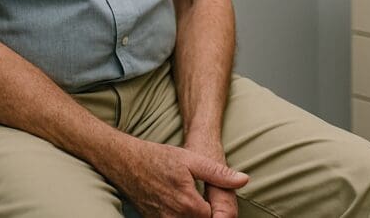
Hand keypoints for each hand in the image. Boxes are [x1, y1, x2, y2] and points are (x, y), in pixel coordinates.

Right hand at [110, 138, 247, 217]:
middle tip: (200, 196)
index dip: (219, 210)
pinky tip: (180, 206)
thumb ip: (218, 173)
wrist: (126, 162)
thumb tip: (243, 180)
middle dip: (206, 214)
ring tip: (191, 201)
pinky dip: (179, 217)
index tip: (213, 199)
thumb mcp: (191, 159)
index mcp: (189, 205)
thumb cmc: (159, 158)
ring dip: (194, 215)